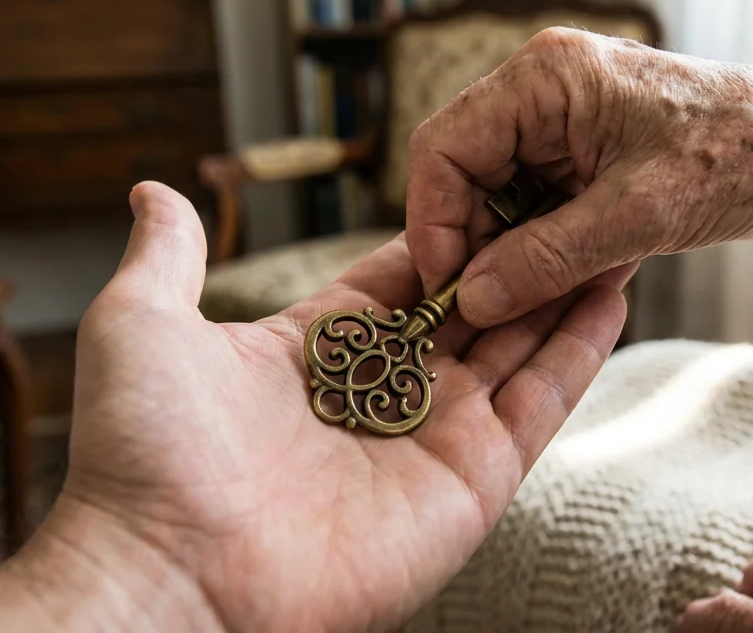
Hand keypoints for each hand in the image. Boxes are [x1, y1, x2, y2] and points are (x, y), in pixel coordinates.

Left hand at [0, 182, 631, 630]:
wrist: (170, 573)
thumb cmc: (142, 453)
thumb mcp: (141, 322)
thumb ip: (169, 255)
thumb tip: (151, 190)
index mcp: (315, 353)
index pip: (401, 279)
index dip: (448, 234)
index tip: (494, 179)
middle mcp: (379, 393)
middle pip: (470, 310)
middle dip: (517, 255)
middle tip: (571, 194)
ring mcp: (431, 438)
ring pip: (515, 349)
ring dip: (561, 290)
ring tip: (609, 227)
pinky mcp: (471, 482)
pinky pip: (537, 406)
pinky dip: (578, 351)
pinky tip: (611, 292)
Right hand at [405, 26, 752, 327]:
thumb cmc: (742, 158)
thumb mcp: (639, 218)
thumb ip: (547, 258)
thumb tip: (472, 298)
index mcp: (545, 77)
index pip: (443, 148)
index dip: (434, 222)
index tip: (450, 288)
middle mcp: (542, 89)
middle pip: (464, 174)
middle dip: (474, 243)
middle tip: (490, 308)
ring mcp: (562, 120)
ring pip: (497, 196)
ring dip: (514, 251)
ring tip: (544, 296)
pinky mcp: (584, 151)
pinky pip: (537, 204)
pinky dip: (547, 247)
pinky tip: (579, 276)